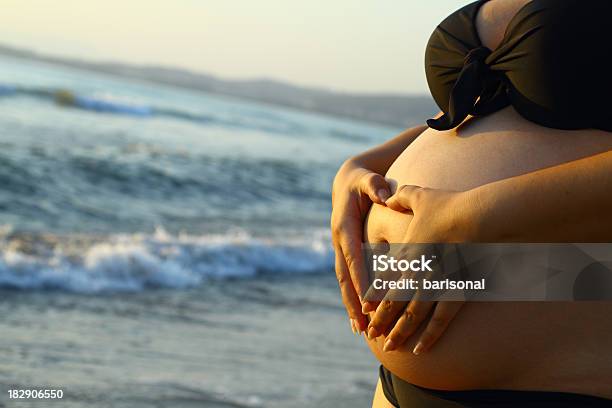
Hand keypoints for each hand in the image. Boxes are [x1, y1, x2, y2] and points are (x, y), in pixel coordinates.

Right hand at [331, 159, 390, 332]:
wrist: (346, 182)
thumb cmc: (361, 180)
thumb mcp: (368, 178)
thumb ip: (375, 184)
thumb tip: (383, 193)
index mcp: (344, 227)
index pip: (354, 257)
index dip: (361, 278)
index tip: (370, 299)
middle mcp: (339, 241)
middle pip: (345, 277)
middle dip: (354, 302)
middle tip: (364, 325)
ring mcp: (340, 249)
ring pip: (344, 283)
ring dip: (352, 307)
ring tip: (361, 331)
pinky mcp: (345, 254)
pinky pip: (348, 280)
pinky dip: (353, 299)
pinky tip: (361, 318)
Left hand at [365, 185, 480, 352]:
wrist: (479, 216)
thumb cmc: (450, 204)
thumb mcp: (420, 196)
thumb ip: (402, 197)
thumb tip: (389, 196)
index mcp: (407, 253)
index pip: (385, 280)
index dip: (374, 297)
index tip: (364, 310)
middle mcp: (418, 272)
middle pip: (394, 302)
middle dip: (381, 320)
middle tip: (371, 335)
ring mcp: (437, 284)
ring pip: (412, 316)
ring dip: (400, 333)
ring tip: (390, 347)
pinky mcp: (457, 292)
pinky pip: (440, 320)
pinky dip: (429, 336)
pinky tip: (421, 350)